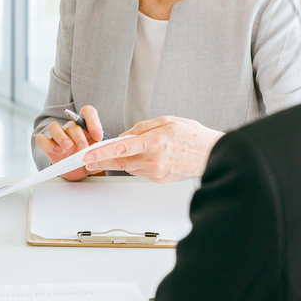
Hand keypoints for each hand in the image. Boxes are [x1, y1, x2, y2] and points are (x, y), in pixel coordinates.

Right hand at [33, 105, 104, 180]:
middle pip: (71, 123)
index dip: (93, 121)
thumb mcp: (100, 153)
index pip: (87, 112)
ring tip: (68, 147)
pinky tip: (58, 151)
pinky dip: (48, 144)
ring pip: (54, 127)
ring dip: (61, 137)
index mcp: (85, 125)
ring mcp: (57, 135)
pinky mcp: (47, 145)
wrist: (78, 170)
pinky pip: (41, 139)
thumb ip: (104, 150)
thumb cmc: (90, 157)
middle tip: (83, 148)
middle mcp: (70, 127)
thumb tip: (108, 150)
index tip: (98, 136)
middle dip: (78, 136)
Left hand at [82, 115, 222, 181]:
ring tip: (127, 150)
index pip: (121, 148)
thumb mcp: (166, 121)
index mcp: (154, 142)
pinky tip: (145, 156)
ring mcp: (157, 172)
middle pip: (120, 161)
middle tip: (87, 158)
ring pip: (129, 166)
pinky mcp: (159, 179)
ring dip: (122, 159)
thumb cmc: (192, 135)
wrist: (212, 154)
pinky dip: (136, 163)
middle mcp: (154, 160)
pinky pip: (140, 171)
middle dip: (103, 159)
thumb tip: (124, 135)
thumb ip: (141, 128)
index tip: (87, 156)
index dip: (101, 153)